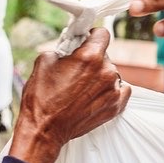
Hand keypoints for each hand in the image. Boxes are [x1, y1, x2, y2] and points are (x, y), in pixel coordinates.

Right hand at [9, 28, 130, 162]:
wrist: (45, 129)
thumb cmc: (42, 97)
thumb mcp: (45, 60)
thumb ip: (63, 47)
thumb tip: (71, 44)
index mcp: (90, 56)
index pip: (103, 33)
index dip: (92, 36)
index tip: (86, 41)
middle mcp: (107, 72)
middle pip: (105, 55)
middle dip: (92, 59)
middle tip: (76, 70)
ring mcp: (113, 91)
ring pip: (111, 73)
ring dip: (100, 76)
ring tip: (82, 87)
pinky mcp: (116, 106)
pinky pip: (121, 90)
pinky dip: (112, 89)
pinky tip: (97, 93)